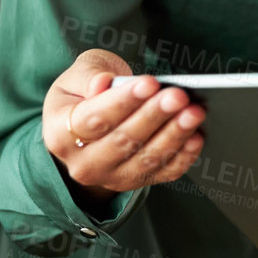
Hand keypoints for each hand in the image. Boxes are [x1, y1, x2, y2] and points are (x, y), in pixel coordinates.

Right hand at [41, 49, 205, 203]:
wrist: (89, 126)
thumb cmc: (85, 93)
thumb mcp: (77, 76)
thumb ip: (88, 77)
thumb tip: (102, 84)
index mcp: (60, 133)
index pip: (94, 118)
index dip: (123, 101)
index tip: (150, 83)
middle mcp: (84, 163)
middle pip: (123, 140)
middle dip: (154, 116)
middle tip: (179, 96)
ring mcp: (112, 176)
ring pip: (146, 158)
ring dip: (174, 135)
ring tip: (195, 112)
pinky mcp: (138, 181)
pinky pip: (164, 172)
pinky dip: (183, 155)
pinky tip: (197, 136)